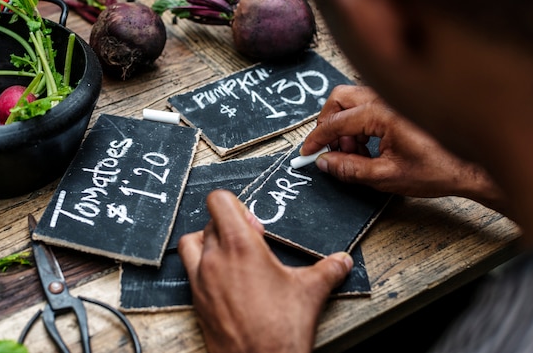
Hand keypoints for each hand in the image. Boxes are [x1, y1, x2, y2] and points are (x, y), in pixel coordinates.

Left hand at [178, 189, 353, 352]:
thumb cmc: (279, 331)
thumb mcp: (311, 292)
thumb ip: (328, 270)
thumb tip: (341, 261)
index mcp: (240, 247)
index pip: (219, 201)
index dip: (235, 203)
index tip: (253, 220)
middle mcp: (214, 260)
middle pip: (209, 221)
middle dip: (230, 225)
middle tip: (252, 241)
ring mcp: (201, 281)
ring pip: (191, 243)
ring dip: (207, 241)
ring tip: (231, 254)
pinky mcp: (196, 300)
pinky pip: (190, 271)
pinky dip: (203, 267)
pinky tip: (226, 280)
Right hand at [302, 85, 505, 210]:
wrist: (471, 167)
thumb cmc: (439, 169)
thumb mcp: (387, 176)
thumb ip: (350, 169)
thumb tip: (325, 162)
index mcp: (382, 114)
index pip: (336, 123)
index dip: (317, 140)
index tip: (307, 153)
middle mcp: (386, 98)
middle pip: (339, 100)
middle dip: (328, 125)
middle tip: (330, 151)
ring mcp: (393, 98)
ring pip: (351, 100)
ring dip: (344, 125)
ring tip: (355, 153)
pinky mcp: (398, 103)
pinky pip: (366, 105)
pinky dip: (358, 123)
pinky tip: (368, 146)